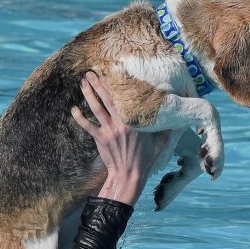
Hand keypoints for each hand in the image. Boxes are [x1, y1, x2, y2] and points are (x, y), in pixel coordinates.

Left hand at [72, 72, 170, 205]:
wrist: (130, 175)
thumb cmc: (146, 159)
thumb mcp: (160, 142)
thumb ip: (166, 128)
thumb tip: (176, 117)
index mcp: (134, 121)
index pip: (124, 98)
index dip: (115, 85)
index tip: (110, 72)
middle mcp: (121, 123)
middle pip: (107, 98)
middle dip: (98, 84)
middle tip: (90, 72)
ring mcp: (109, 131)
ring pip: (96, 108)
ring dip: (88, 94)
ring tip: (82, 82)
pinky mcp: (100, 139)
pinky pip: (87, 126)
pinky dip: (79, 117)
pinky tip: (73, 109)